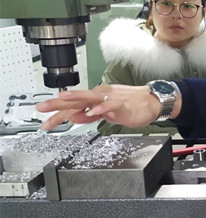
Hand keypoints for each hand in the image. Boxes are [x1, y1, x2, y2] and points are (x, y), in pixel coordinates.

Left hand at [35, 85, 160, 130]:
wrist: (153, 102)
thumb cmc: (131, 106)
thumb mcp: (106, 114)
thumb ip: (90, 115)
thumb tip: (74, 118)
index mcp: (95, 98)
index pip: (72, 105)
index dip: (57, 112)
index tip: (44, 121)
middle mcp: (100, 96)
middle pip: (76, 99)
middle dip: (58, 103)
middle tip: (41, 107)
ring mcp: (110, 98)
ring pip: (90, 97)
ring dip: (76, 98)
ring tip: (63, 98)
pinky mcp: (122, 104)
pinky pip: (110, 105)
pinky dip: (101, 108)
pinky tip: (94, 111)